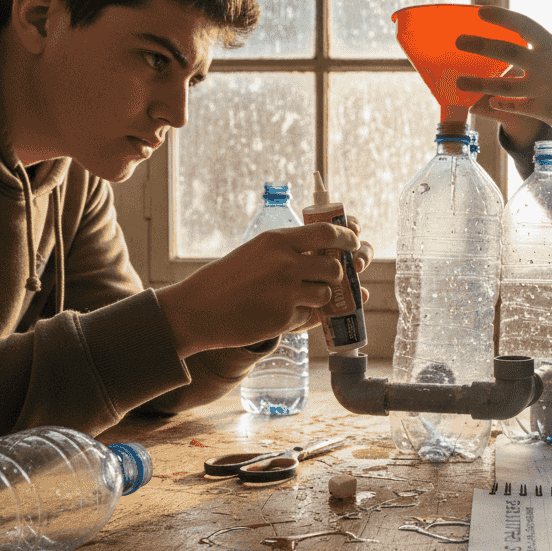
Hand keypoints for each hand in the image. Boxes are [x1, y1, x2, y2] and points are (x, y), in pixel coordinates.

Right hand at [156, 222, 366, 355]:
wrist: (198, 309)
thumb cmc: (225, 280)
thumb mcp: (256, 252)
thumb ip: (288, 251)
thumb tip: (326, 254)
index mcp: (278, 240)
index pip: (327, 233)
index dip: (347, 238)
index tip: (354, 242)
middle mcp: (286, 263)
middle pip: (334, 267)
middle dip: (337, 275)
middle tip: (330, 278)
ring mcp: (287, 291)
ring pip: (326, 294)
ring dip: (319, 298)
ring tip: (296, 298)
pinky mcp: (285, 317)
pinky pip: (309, 316)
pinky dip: (300, 317)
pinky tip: (278, 314)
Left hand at [453, 6, 551, 153]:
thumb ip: (536, 49)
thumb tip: (504, 44)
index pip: (524, 25)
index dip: (502, 17)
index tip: (480, 11)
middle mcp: (549, 65)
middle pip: (508, 52)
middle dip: (481, 45)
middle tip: (459, 41)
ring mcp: (546, 88)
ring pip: (504, 86)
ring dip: (479, 84)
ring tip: (459, 82)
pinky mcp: (544, 110)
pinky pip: (514, 106)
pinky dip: (499, 103)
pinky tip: (488, 102)